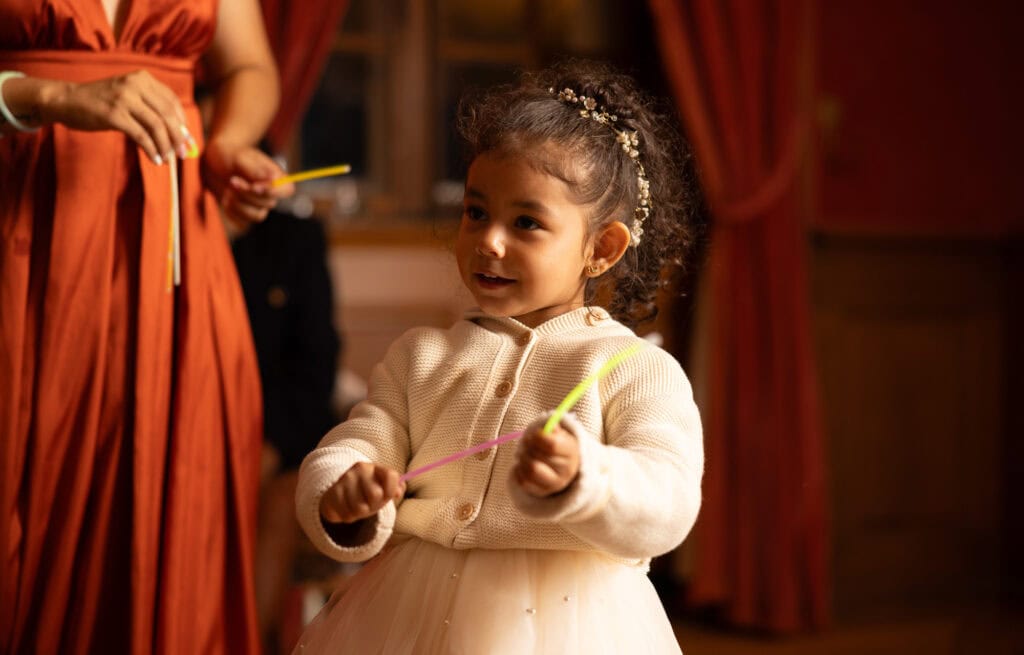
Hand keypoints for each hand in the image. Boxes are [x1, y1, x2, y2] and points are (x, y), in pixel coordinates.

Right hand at [39, 70, 195, 163]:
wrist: (66, 100)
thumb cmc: (101, 102)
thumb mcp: (129, 96)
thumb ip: (151, 109)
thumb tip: (178, 135)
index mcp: (143, 78)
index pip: (172, 102)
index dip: (183, 124)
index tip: (188, 142)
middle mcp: (135, 85)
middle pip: (168, 115)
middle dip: (178, 138)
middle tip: (181, 155)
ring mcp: (124, 98)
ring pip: (157, 126)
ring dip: (165, 146)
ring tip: (167, 159)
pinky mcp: (114, 114)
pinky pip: (141, 136)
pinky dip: (151, 150)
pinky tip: (155, 159)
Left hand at [202, 140, 294, 225]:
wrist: (217, 161)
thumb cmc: (232, 155)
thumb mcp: (240, 156)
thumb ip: (253, 168)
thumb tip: (268, 178)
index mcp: (276, 177)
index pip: (287, 190)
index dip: (273, 192)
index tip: (254, 186)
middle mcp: (271, 193)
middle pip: (269, 203)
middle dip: (247, 194)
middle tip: (232, 180)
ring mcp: (259, 205)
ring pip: (257, 216)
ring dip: (239, 204)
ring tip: (228, 189)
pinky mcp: (246, 214)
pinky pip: (243, 222)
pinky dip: (231, 211)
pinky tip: (225, 197)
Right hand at [319, 462, 404, 523]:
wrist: (338, 496)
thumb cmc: (366, 493)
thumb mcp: (382, 490)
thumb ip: (395, 489)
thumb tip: (398, 492)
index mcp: (374, 467)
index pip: (391, 475)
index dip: (392, 490)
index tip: (388, 497)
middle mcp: (360, 469)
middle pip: (376, 494)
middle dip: (374, 505)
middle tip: (369, 503)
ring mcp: (345, 479)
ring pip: (360, 508)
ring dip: (360, 513)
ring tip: (357, 507)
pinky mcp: (333, 492)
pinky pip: (347, 514)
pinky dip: (349, 516)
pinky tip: (346, 508)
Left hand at [513, 422, 580, 496]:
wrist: (563, 468)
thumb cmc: (559, 447)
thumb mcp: (560, 435)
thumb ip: (554, 429)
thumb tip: (550, 426)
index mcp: (571, 453)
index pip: (552, 446)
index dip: (537, 438)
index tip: (532, 434)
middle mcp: (566, 471)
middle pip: (538, 459)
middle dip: (527, 448)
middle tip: (525, 442)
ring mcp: (554, 484)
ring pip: (530, 470)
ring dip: (522, 459)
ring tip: (523, 453)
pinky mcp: (542, 492)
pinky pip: (523, 481)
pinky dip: (518, 470)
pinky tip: (522, 464)